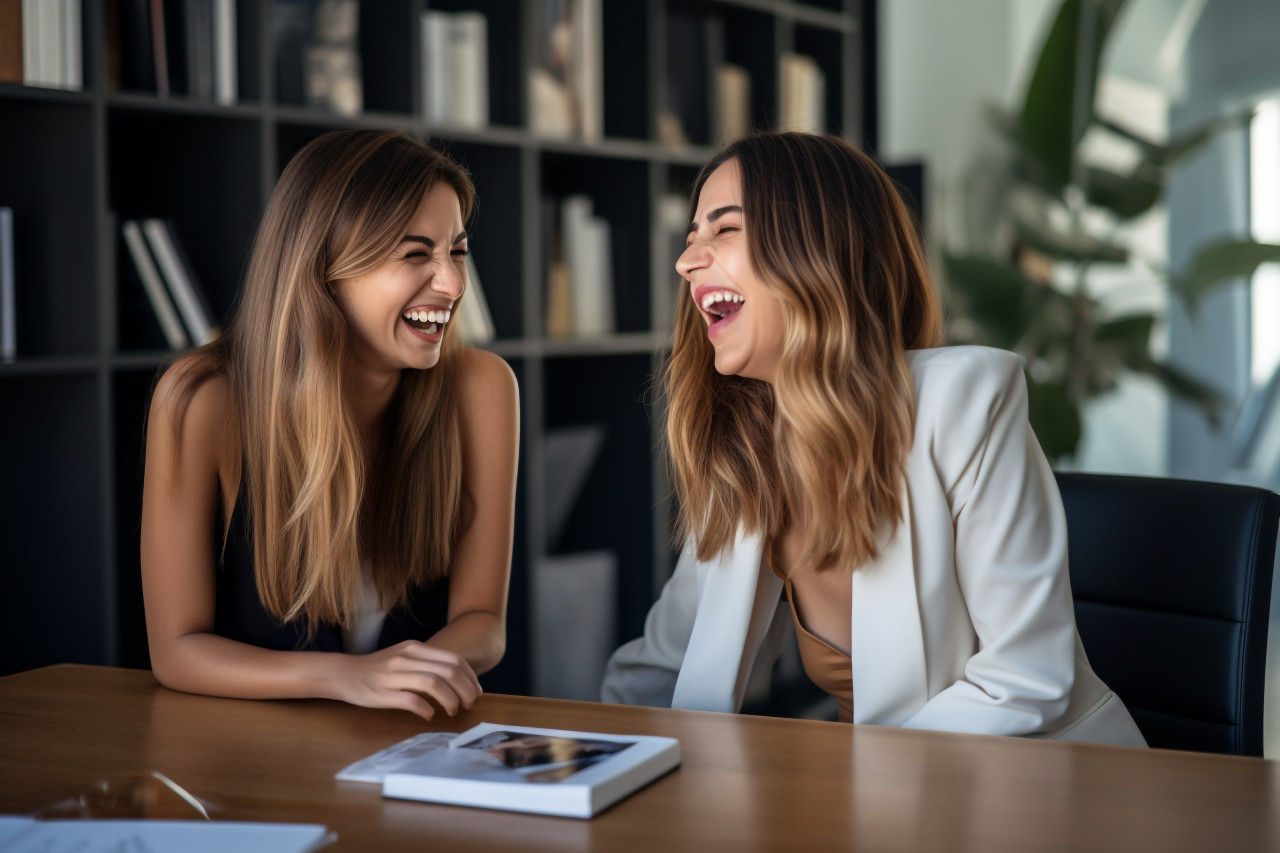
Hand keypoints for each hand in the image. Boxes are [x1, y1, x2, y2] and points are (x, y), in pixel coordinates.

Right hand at [334, 641, 482, 720]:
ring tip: (453, 710)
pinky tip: (430, 715)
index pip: (454, 659)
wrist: (343, 673)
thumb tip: (459, 680)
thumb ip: (427, 664)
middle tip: (469, 704)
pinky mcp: (383, 693)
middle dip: (465, 690)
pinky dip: (426, 709)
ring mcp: (394, 675)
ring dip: (450, 699)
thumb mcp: (404, 658)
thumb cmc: (378, 669)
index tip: (476, 691)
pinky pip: (411, 700)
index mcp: (415, 648)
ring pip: (433, 683)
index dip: (470, 677)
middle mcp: (406, 658)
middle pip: (448, 671)